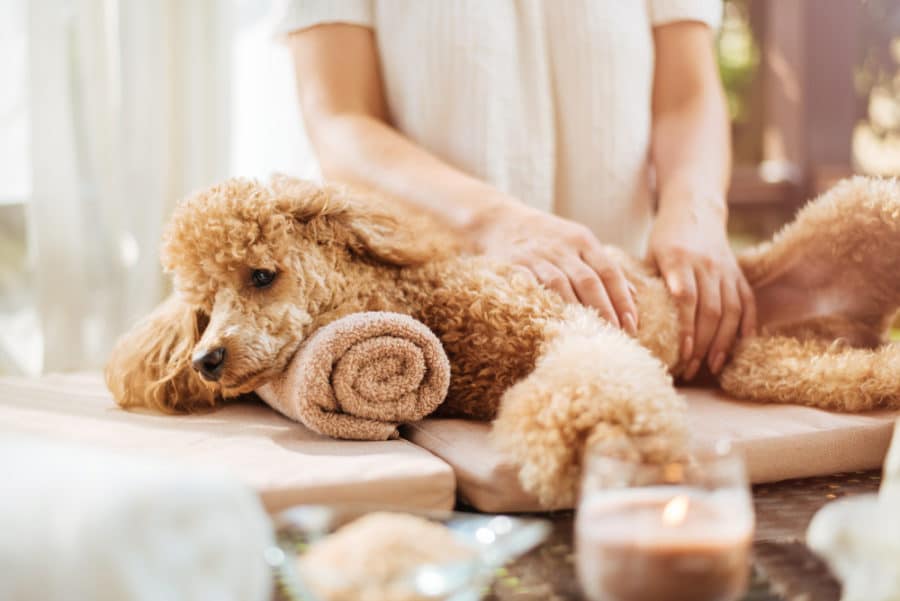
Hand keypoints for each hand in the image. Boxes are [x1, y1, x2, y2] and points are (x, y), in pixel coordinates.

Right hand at [471, 200, 637, 333]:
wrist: (499, 220)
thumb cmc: (545, 237)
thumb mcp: (578, 242)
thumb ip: (603, 266)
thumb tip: (634, 296)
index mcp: (583, 241)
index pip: (609, 272)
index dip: (623, 300)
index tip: (632, 324)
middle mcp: (563, 247)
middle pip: (589, 281)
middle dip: (605, 311)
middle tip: (616, 337)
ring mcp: (538, 256)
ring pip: (562, 285)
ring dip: (578, 312)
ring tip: (590, 336)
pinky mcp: (514, 265)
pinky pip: (532, 287)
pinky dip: (545, 304)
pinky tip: (555, 323)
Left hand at [647, 195, 756, 379]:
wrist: (694, 209)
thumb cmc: (665, 238)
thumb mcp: (649, 255)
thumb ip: (645, 283)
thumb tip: (632, 321)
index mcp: (679, 260)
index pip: (686, 300)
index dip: (687, 329)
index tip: (682, 353)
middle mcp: (706, 266)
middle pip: (711, 311)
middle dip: (703, 344)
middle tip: (691, 369)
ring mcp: (726, 270)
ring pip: (731, 310)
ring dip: (724, 341)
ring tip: (714, 365)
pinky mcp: (738, 273)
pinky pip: (747, 302)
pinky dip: (747, 324)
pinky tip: (742, 345)